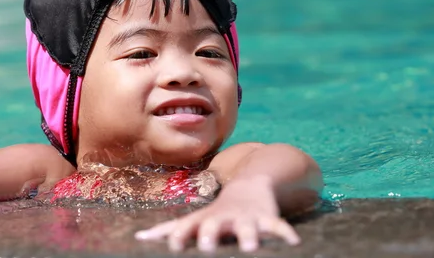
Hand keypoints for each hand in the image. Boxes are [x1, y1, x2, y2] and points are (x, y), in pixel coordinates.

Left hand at [135, 178, 299, 251]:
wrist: (248, 185)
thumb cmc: (216, 213)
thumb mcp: (195, 220)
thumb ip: (170, 231)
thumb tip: (140, 239)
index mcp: (204, 221)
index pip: (188, 228)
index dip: (181, 236)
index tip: (174, 248)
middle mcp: (223, 218)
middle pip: (215, 226)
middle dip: (211, 235)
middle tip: (207, 248)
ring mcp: (245, 217)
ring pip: (247, 226)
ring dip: (248, 236)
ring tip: (250, 247)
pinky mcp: (266, 217)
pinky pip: (277, 225)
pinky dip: (284, 233)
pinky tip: (293, 244)